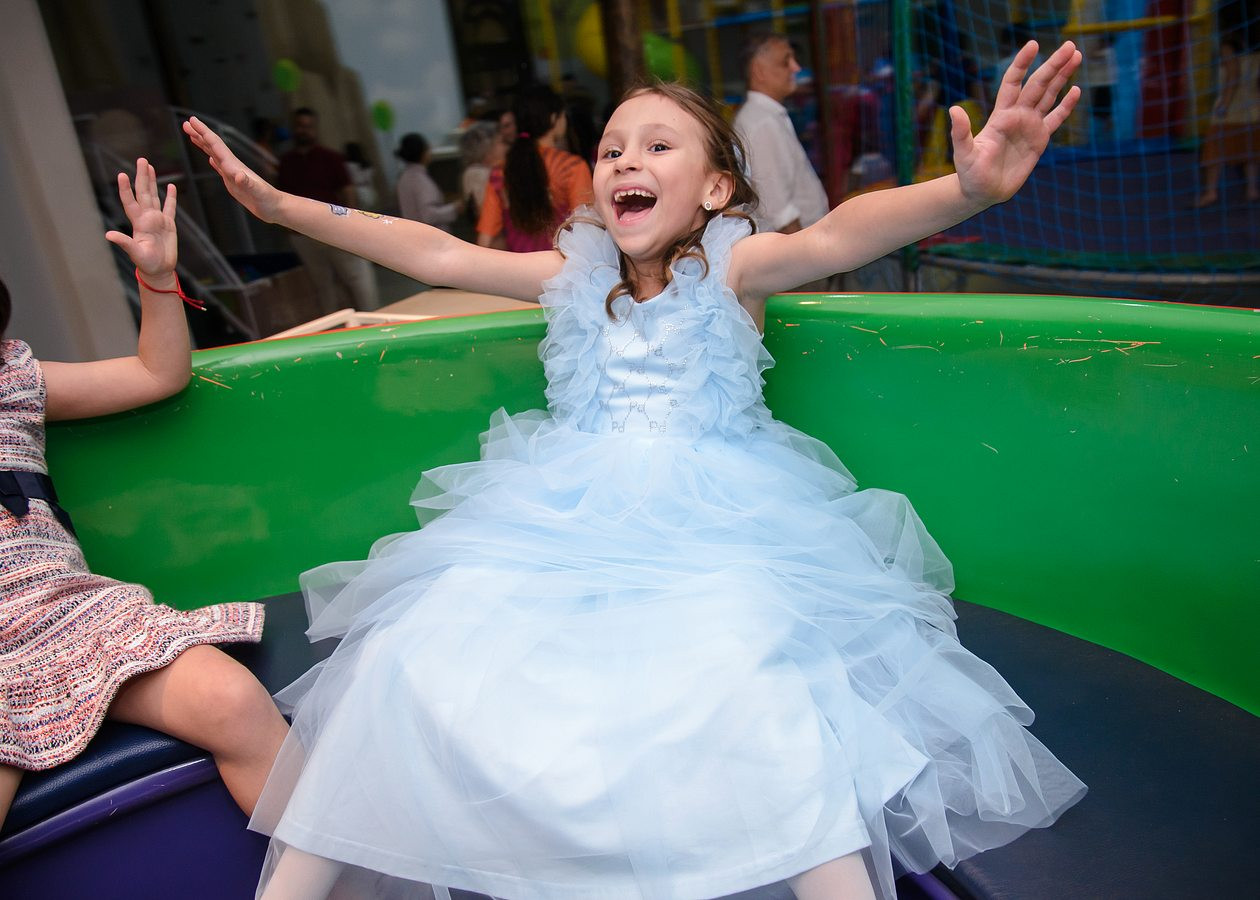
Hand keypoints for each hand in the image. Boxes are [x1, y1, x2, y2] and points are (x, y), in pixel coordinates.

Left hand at [104, 158, 177, 281]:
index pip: (130, 201)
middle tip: (141, 160)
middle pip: (143, 192)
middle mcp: (146, 217)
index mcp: (138, 222)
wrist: (159, 270)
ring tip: (150, 167)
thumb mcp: (135, 253)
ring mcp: (157, 220)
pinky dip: (170, 197)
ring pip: (154, 196)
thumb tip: (108, 235)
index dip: (126, 189)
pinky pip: (170, 208)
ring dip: (152, 181)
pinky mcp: (169, 225)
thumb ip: (124, 242)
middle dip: (142, 176)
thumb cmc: (146, 263)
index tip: (122, 174)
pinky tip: (171, 186)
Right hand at [182, 116, 281, 222]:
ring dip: (203, 144)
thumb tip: (238, 175)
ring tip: (192, 136)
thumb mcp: (258, 192)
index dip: (203, 132)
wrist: (276, 207)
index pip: (216, 145)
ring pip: (215, 155)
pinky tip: (211, 159)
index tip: (191, 121)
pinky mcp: (234, 183)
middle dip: (199, 134)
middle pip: (213, 146)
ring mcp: (233, 174)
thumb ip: (248, 184)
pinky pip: (220, 168)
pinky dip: (214, 161)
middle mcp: (233, 167)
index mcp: (234, 166)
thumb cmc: (268, 200)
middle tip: (185, 124)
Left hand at [952, 40, 1081, 207]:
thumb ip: (961, 132)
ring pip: (1049, 96)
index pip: (1013, 82)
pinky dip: (1066, 106)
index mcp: (1001, 115)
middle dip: (1053, 65)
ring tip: (1076, 56)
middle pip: (1038, 84)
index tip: (1033, 44)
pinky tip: (1076, 90)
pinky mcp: (1039, 140)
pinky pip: (1055, 119)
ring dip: (1062, 77)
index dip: (1022, 64)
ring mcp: (1029, 126)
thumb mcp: (964, 153)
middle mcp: (1017, 116)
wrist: (982, 192)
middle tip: (1069, 45)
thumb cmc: (970, 173)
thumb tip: (954, 110)